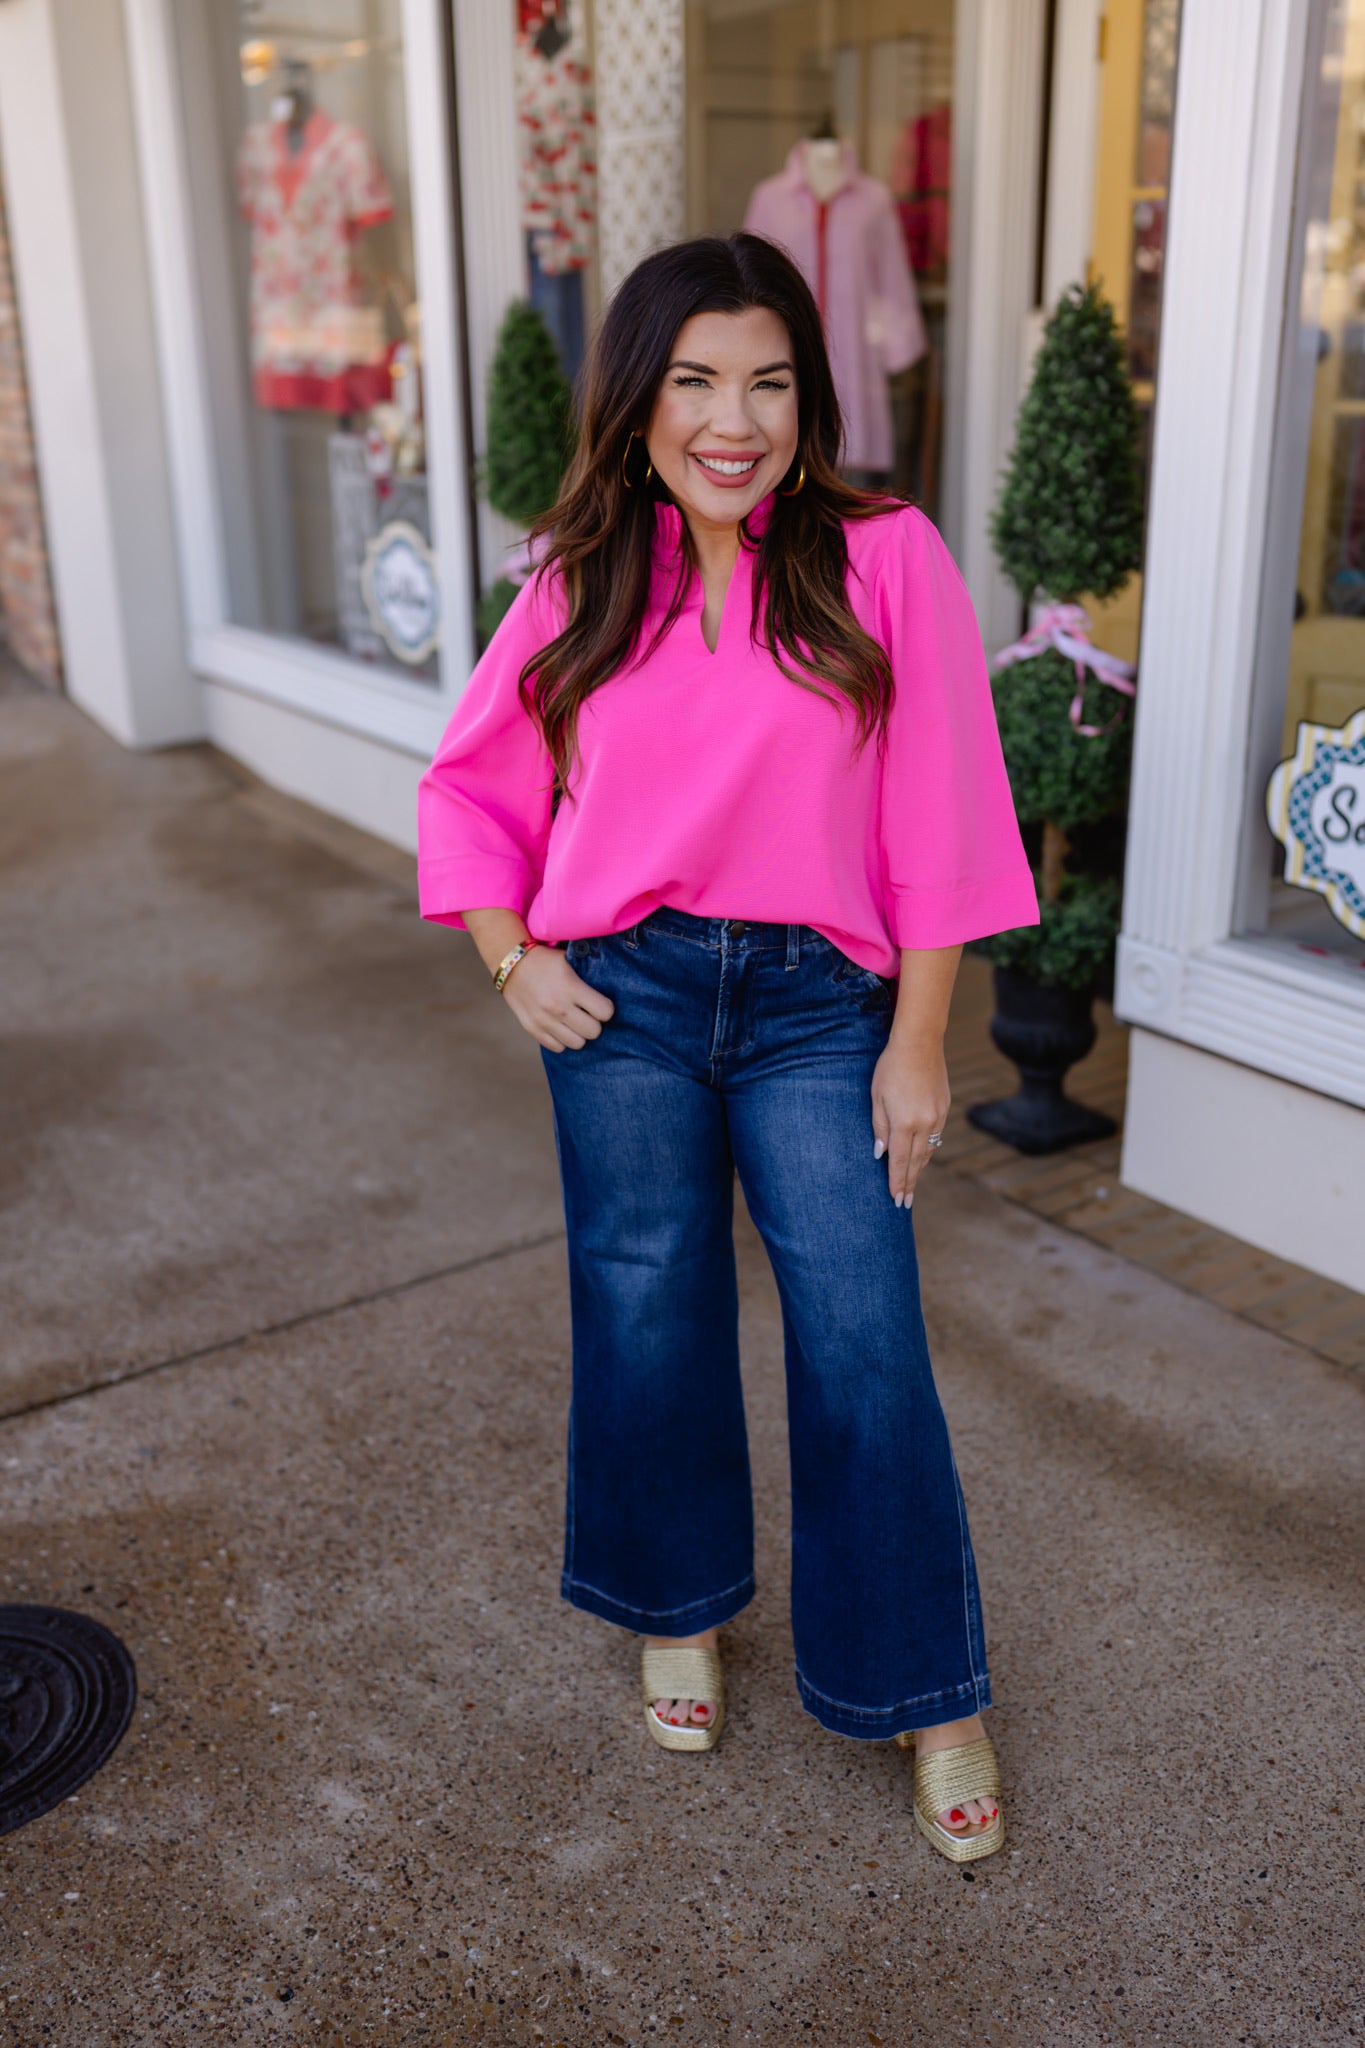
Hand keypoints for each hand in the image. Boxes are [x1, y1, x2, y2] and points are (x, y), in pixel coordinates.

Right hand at [501, 944, 614, 1051]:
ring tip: (574, 1022)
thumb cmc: (545, 960)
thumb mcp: (569, 960)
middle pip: (593, 1032)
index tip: (600, 1004)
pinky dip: (562, 1040)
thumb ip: (588, 975)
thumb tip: (611, 984)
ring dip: (579, 1034)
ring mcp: (543, 1020)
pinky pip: (557, 1047)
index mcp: (570, 987)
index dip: (606, 1008)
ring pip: (577, 1043)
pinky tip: (560, 1027)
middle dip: (595, 1023)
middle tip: (588, 1014)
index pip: (605, 1012)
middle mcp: (557, 1007)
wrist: (510, 963)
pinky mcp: (532, 1028)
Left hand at [871, 1032, 949, 1206]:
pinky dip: (927, 1150)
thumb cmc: (891, 1068)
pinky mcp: (944, 1108)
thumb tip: (881, 1154)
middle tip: (905, 1203)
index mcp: (905, 1123)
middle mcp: (925, 1124)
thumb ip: (880, 1128)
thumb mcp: (877, 1097)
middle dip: (910, 1183)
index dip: (897, 1182)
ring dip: (919, 1169)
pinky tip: (922, 1157)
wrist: (920, 1044)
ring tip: (912, 1184)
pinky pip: (935, 1137)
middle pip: (916, 1162)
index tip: (896, 1200)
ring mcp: (938, 1116)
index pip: (900, 1161)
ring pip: (928, 1151)